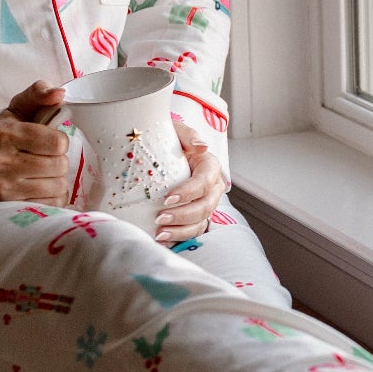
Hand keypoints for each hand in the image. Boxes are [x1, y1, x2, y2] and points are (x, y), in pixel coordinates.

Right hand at [0, 81, 70, 203]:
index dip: (58, 141)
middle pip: (60, 166)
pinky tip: (36, 188)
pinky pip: (52, 204)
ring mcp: (3, 189)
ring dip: (55, 180)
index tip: (45, 141)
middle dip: (57, 160)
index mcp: (5, 135)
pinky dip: (51, 197)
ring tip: (38, 173)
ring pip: (59, 187)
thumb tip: (59, 93)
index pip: (58, 142)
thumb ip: (40, 93)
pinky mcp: (10, 207)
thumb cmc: (7, 133)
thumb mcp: (19, 108)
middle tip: (40, 157)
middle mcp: (0, 163)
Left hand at [156, 120, 225, 244]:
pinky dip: (179, 238)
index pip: (204, 182)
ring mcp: (205, 204)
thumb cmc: (167, 140)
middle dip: (183, 215)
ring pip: (201, 222)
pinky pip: (192, 232)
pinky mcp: (195, 217)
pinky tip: (163, 240)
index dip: (189, 192)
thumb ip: (188, 134)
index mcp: (210, 167)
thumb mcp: (176, 131)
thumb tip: (201, 146)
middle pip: (205, 206)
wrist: (160, 153)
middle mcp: (212, 188)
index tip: (167, 198)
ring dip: (181, 231)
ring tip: (160, 234)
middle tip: (160, 218)